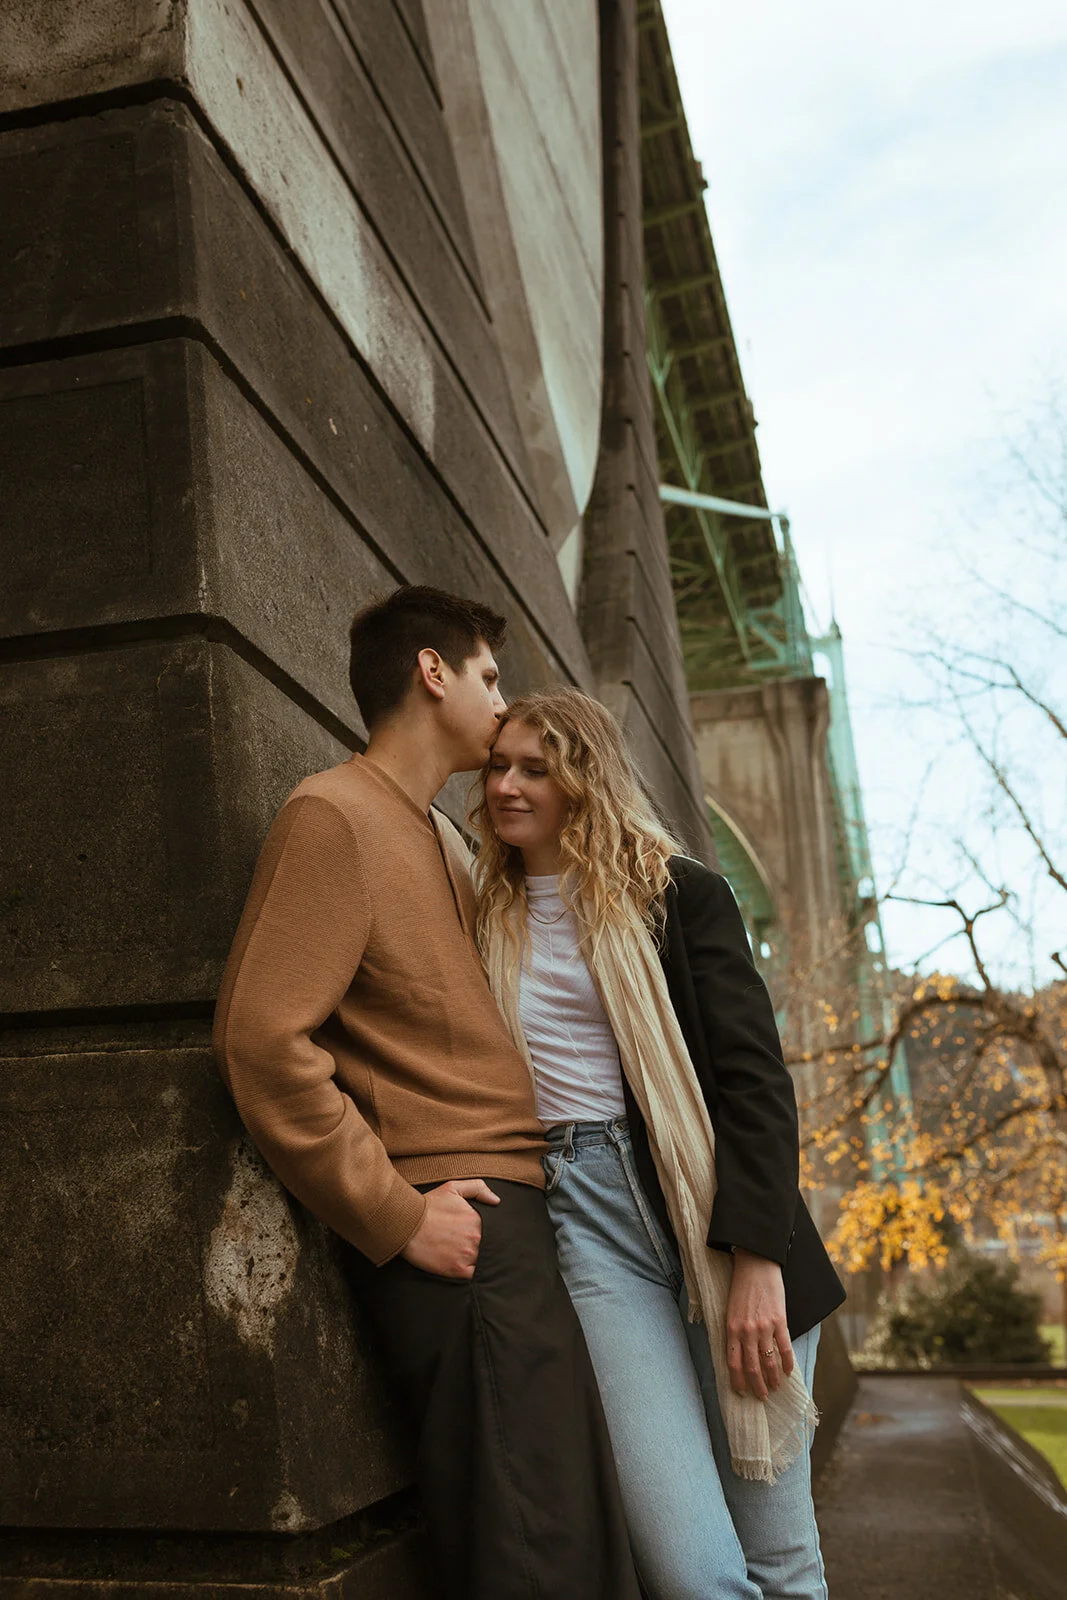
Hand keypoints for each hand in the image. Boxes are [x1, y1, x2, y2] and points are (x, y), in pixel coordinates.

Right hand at [400, 1179, 499, 1278]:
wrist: (406, 1225)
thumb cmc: (428, 1206)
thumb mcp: (453, 1188)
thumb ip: (478, 1188)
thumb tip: (496, 1201)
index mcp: (477, 1219)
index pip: (492, 1230)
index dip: (484, 1233)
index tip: (472, 1234)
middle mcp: (476, 1238)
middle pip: (487, 1246)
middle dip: (479, 1245)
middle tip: (466, 1244)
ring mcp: (468, 1255)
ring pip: (481, 1261)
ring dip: (475, 1259)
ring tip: (462, 1255)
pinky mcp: (458, 1270)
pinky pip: (473, 1275)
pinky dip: (471, 1272)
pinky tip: (461, 1266)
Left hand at [725, 1249, 793, 1399]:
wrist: (756, 1264)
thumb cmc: (741, 1287)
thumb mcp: (731, 1310)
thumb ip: (734, 1331)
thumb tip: (738, 1354)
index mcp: (731, 1329)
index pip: (733, 1363)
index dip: (738, 1381)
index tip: (742, 1393)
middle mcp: (746, 1331)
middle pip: (751, 1367)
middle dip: (757, 1386)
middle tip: (761, 1397)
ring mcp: (764, 1327)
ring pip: (768, 1361)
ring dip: (772, 1379)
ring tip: (775, 1387)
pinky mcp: (779, 1321)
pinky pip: (784, 1348)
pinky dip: (787, 1363)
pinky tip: (788, 1371)